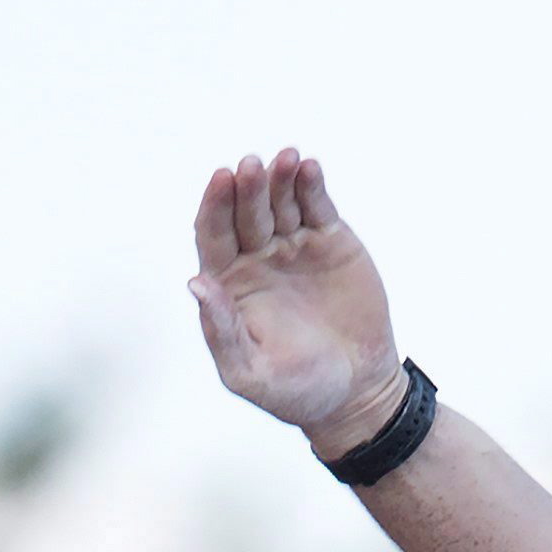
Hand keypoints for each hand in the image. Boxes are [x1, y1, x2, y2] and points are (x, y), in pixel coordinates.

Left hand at [188, 149, 407, 457]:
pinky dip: (312, 185)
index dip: (215, 206)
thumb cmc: (297, 390)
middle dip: (247, 188)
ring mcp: (293, 246)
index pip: (213, 234)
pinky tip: (309, 168)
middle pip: (246, 212)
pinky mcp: (330, 242)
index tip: (221, 180)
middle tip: (251, 167)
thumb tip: (195, 283)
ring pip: (280, 201)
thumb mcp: (250, 372)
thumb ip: (221, 331)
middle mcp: (256, 259)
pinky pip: (316, 206)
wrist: (356, 392)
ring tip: (286, 160)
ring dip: (280, 178)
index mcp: (229, 285)